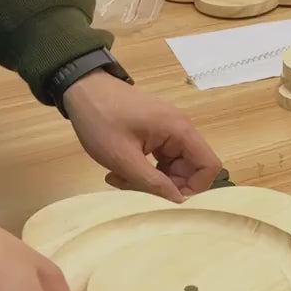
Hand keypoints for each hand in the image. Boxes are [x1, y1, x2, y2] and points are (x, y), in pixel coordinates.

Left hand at [63, 70, 221, 202]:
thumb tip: (179, 201)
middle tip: (135, 190)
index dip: (195, 188)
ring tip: (120, 180)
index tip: (167, 199)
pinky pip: (160, 158)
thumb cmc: (101, 120)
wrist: (81, 89)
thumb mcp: (124, 158)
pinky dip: (144, 169)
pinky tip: (120, 172)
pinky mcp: (155, 132)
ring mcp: (167, 130)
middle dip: (166, 186)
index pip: (209, 165)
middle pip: (190, 169)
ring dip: (151, 180)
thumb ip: (153, 182)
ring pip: (172, 166)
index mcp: (180, 130)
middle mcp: (180, 129)